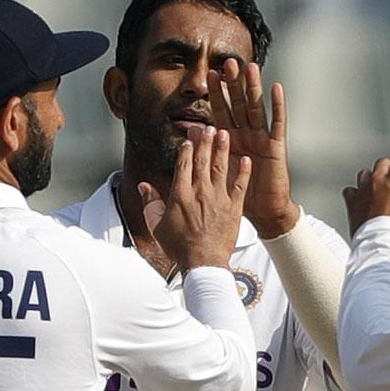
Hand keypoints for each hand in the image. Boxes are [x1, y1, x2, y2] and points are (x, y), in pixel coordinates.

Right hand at [141, 126, 251, 270]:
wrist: (203, 262)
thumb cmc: (179, 247)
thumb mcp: (157, 225)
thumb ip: (150, 203)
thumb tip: (143, 187)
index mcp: (180, 195)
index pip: (183, 164)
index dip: (187, 150)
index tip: (189, 140)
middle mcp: (200, 192)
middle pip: (203, 160)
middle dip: (206, 141)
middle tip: (208, 127)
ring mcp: (219, 199)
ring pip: (221, 167)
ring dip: (223, 149)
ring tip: (225, 134)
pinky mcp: (234, 207)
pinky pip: (239, 185)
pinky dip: (243, 172)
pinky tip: (246, 160)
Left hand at [208, 59, 297, 238]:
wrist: (264, 213)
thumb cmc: (240, 195)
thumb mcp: (218, 171)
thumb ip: (205, 149)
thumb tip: (189, 130)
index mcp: (230, 140)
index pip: (221, 112)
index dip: (216, 94)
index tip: (209, 74)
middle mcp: (246, 135)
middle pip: (239, 104)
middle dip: (234, 85)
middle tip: (228, 62)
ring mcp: (262, 138)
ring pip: (257, 108)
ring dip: (254, 88)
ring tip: (250, 67)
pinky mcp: (276, 146)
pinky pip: (277, 123)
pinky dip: (278, 105)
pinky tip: (276, 87)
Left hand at [341, 155, 389, 239]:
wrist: (381, 242)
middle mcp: (378, 179)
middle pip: (384, 163)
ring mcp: (363, 189)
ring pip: (366, 173)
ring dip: (373, 178)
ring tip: (380, 189)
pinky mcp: (352, 202)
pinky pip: (351, 190)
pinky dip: (357, 193)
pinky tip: (363, 199)